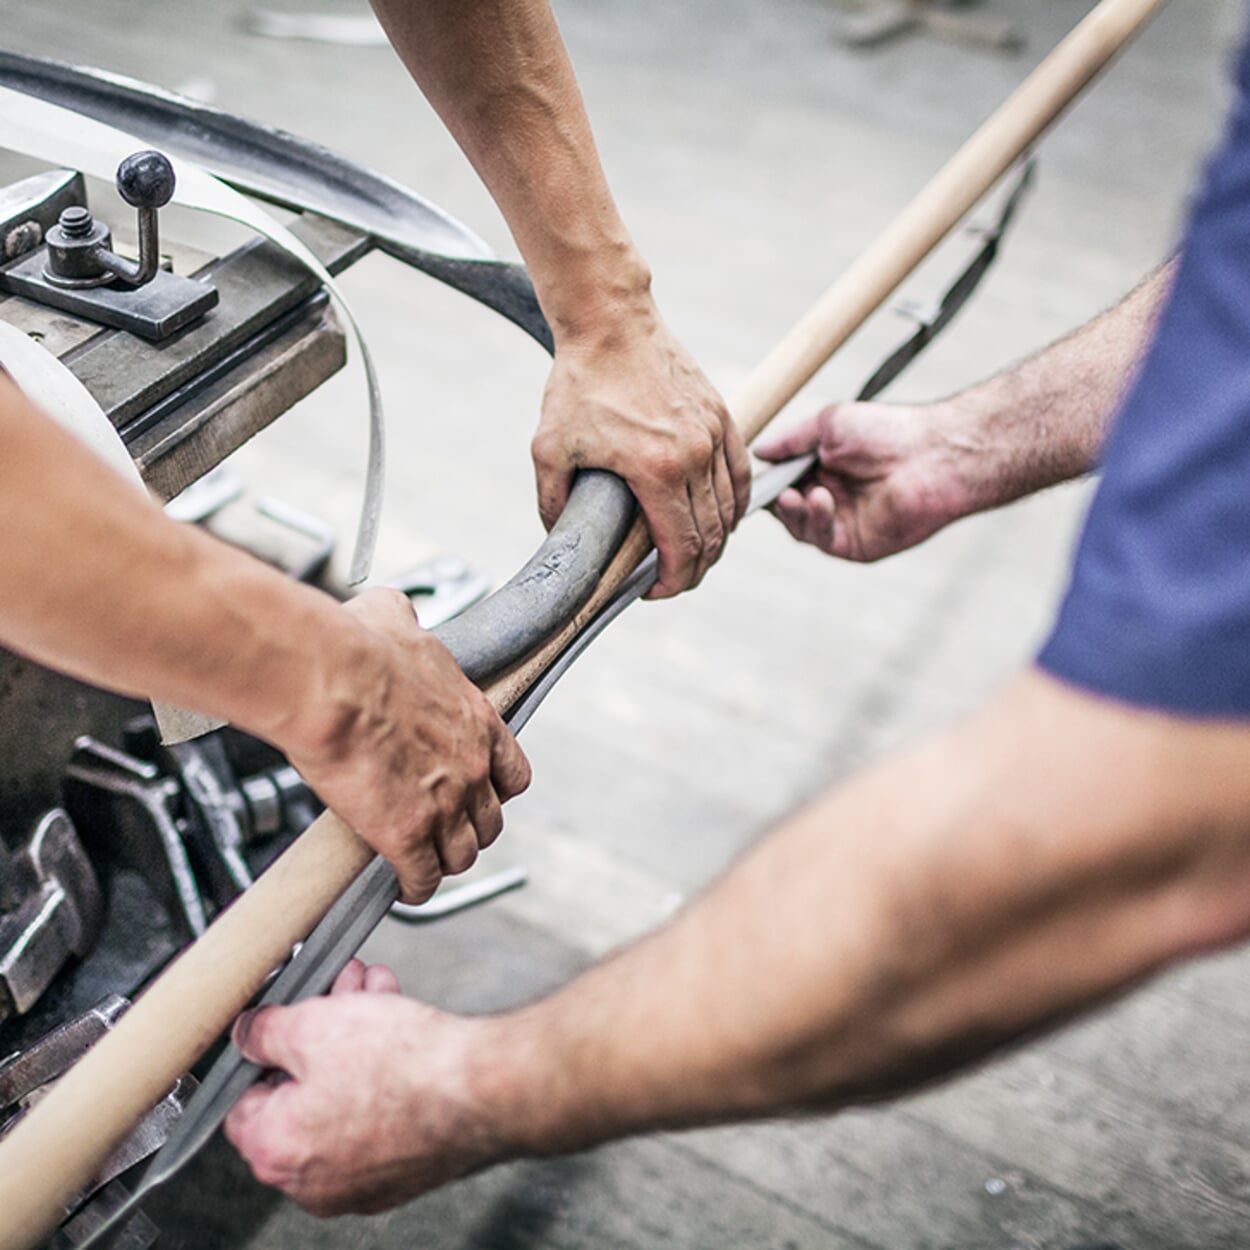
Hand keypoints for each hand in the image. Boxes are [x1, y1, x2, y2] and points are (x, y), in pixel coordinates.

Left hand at [225, 961, 505, 1215]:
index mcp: (276, 1149)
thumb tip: (249, 1034)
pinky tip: (400, 1024)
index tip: (283, 1021)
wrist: (479, 1090)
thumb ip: (263, 1030)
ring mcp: (363, 1180)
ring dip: (356, 1039)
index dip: (264, 1048)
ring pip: (343, 1096)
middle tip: (338, 995)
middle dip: (321, 1030)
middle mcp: (314, 1180)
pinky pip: (379, 1113)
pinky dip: (384, 1071)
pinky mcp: (404, 1167)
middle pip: (300, 1092)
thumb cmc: (403, 1069)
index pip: (243, 1098)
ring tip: (375, 994)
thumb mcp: (311, 1024)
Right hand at [280, 589, 530, 901]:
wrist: (328, 678)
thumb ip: (405, 622)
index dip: (497, 787)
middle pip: (491, 820)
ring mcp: (443, 802)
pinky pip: (423, 877)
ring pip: (463, 853)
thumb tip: (394, 611)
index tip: (482, 791)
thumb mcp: (393, 619)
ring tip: (428, 861)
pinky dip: (415, 885)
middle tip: (448, 828)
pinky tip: (405, 885)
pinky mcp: (406, 834)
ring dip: (447, 859)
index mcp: (477, 719)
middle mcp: (472, 764)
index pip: (514, 772)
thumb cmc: (356, 648)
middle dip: (471, 827)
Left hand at [532, 307, 750, 598]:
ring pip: (730, 510)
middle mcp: (694, 456)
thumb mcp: (547, 449)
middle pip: (711, 537)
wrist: (610, 321)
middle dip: (693, 570)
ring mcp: (714, 434)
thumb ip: (552, 503)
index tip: (653, 591)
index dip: (673, 582)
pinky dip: (734, 505)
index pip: (682, 547)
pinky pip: (740, 474)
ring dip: (715, 542)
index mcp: (655, 470)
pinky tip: (720, 520)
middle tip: (670, 580)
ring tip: (690, 555)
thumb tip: (561, 541)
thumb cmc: (578, 383)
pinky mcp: (722, 416)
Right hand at [754, 400, 980, 561]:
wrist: (933, 454)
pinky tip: (821, 500)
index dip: (766, 480)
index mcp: (823, 470)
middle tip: (769, 489)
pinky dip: (816, 520)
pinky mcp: (856, 545)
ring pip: (799, 528)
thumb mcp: (828, 425)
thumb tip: (756, 450)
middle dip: (774, 499)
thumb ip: (790, 440)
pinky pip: (823, 539)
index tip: (749, 474)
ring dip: (792, 512)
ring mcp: (842, 523)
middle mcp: (831, 498)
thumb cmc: (887, 432)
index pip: (782, 481)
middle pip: (785, 508)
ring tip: (796, 494)